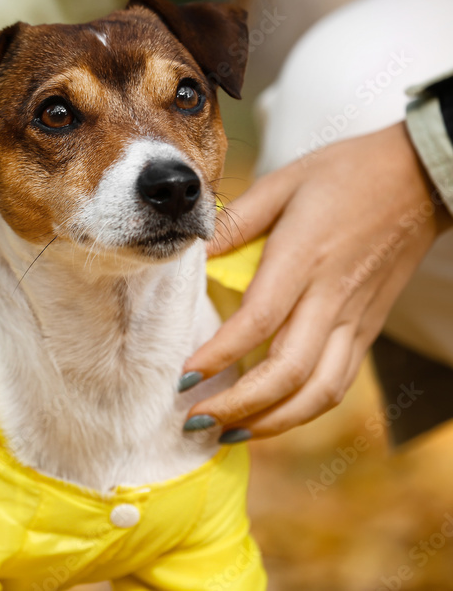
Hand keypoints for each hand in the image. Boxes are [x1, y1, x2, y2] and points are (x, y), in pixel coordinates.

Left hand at [182, 122, 451, 441]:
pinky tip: (270, 417)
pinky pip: (337, 383)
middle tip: (194, 417)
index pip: (258, 322)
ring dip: (271, 422)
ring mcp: (355, 319)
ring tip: (227, 431)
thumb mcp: (282, 183)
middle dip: (238, 405)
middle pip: (287, 372)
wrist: (421, 177)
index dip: (220, 355)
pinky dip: (303, 411)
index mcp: (304, 259)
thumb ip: (235, 221)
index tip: (184, 376)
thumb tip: (192, 251)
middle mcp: (331, 298)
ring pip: (318, 392)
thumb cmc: (346, 173)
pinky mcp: (368, 329)